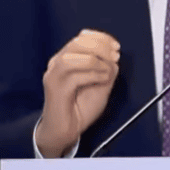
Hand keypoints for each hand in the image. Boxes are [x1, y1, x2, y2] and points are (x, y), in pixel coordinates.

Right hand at [36, 29, 120, 157]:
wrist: (65, 131)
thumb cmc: (80, 109)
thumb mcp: (101, 84)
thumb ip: (106, 69)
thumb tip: (113, 59)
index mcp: (66, 59)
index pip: (81, 38)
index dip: (101, 37)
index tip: (115, 45)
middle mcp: (57, 64)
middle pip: (77, 42)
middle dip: (100, 46)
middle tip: (114, 55)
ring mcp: (54, 76)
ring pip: (72, 55)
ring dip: (95, 60)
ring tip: (106, 71)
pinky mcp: (56, 89)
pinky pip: (74, 76)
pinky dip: (93, 75)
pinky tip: (102, 79)